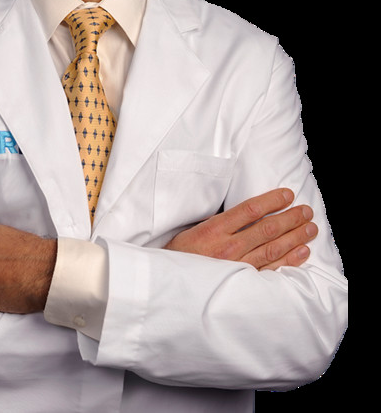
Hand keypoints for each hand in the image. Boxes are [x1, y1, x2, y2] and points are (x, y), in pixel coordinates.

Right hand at [164, 188, 317, 269]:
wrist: (170, 286)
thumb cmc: (180, 256)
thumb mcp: (193, 231)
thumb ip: (218, 222)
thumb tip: (244, 214)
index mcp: (214, 229)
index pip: (250, 210)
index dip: (272, 200)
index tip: (287, 194)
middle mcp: (228, 247)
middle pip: (267, 228)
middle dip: (291, 218)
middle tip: (306, 210)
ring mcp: (237, 267)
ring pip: (273, 248)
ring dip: (295, 237)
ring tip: (310, 228)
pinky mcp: (242, 284)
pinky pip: (271, 270)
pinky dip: (289, 260)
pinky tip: (302, 251)